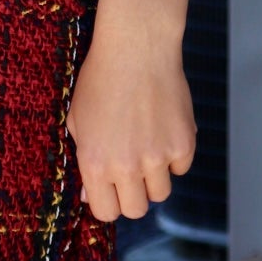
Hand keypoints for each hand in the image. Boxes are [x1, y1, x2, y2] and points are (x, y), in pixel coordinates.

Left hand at [66, 17, 195, 222]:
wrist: (137, 48)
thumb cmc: (100, 80)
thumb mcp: (77, 119)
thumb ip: (84, 160)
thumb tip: (89, 195)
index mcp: (95, 162)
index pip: (106, 212)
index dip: (107, 202)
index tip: (108, 190)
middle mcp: (127, 165)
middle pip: (136, 210)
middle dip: (131, 195)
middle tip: (128, 172)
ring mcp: (158, 156)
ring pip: (161, 193)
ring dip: (153, 177)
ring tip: (144, 147)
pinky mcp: (184, 144)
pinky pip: (180, 168)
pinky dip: (173, 156)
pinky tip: (161, 130)